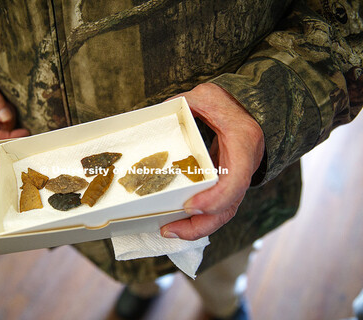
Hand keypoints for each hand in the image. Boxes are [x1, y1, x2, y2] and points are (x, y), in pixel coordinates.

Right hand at [0, 68, 28, 140]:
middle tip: (7, 103)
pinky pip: (1, 128)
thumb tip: (6, 118)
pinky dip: (6, 120)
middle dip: (10, 122)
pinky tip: (3, 109)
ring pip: (2, 131)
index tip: (24, 132)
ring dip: (8, 119)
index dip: (9, 136)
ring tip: (2, 102)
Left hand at [161, 83, 264, 239]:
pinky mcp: (226, 184)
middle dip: (200, 225)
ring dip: (196, 227)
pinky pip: (215, 207)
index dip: (216, 197)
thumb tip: (159, 114)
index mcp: (243, 144)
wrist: (250, 111)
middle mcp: (243, 168)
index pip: (236, 180)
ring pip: (221, 213)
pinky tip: (175, 221)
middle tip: (169, 229)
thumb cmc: (230, 103)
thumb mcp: (209, 95)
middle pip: (228, 208)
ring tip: (166, 230)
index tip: (190, 204)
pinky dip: (197, 218)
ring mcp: (237, 180)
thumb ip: (186, 103)